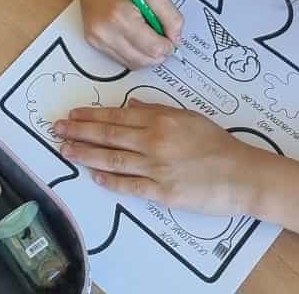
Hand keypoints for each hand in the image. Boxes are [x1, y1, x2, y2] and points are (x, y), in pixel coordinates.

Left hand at [55, 101, 258, 217]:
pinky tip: (94, 175)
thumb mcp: (188, 117)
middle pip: (108, 135)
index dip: (91, 115)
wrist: (241, 174)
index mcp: (160, 120)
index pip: (117, 116)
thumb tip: (132, 105)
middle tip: (57, 129)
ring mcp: (156, 168)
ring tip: (66, 150)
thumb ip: (158, 110)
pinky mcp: (162, 193)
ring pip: (112, 159)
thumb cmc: (217, 143)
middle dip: (79, 132)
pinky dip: (109, 180)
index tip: (72, 115)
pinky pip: (129, 186)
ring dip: (85, 154)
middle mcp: (154, 141)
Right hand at [77, 0, 183, 68]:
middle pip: (143, 61)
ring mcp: (96, 38)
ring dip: (145, 55)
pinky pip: (120, 59)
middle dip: (157, 53)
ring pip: (132, 64)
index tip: (170, 37)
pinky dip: (132, 52)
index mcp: (121, 16)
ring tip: (148, 36)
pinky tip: (135, 35)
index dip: (168, 46)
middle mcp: (105, 31)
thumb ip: (171, 16)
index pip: (153, 49)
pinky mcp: (92, 41)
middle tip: (162, 37)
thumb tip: (176, 39)